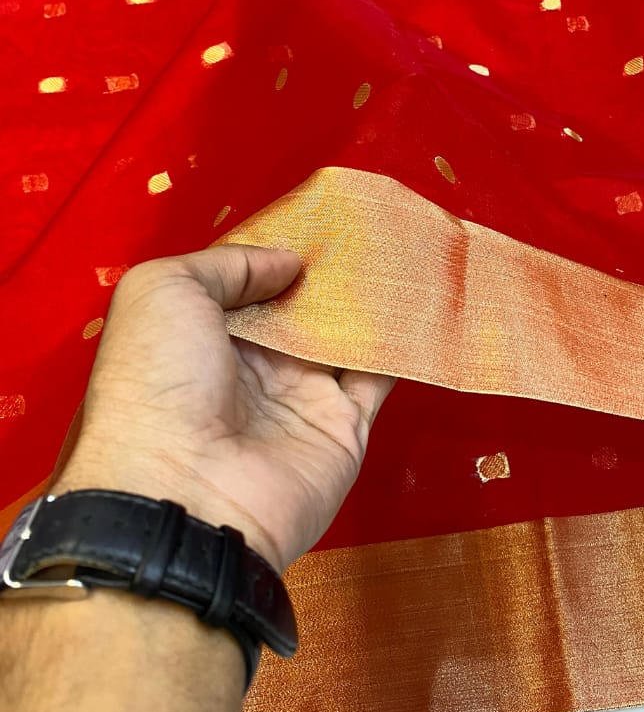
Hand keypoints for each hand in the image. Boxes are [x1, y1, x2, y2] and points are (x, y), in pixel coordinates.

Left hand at [52, 246, 393, 572]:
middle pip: (302, 310)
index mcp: (203, 337)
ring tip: (401, 249)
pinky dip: (401, 344)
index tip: (320, 219)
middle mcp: (252, 368)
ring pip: (346, 339)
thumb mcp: (164, 292)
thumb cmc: (158, 383)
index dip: (279, 254)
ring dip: (371, 301)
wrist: (184, 492)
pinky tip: (417, 301)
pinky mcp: (344, 429)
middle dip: (331, 271)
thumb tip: (288, 264)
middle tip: (369, 226)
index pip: (250, 286)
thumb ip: (228, 264)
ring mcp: (300, 400)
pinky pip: (378, 379)